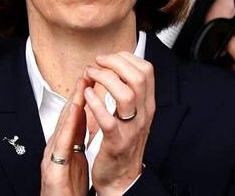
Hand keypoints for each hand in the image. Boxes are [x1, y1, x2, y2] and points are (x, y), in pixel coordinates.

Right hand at [41, 78, 88, 195]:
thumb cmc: (69, 186)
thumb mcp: (76, 156)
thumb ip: (79, 135)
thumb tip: (89, 115)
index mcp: (64, 144)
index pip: (75, 116)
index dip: (83, 95)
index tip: (93, 78)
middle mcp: (56, 147)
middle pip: (67, 115)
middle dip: (78, 93)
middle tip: (87, 72)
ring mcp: (52, 156)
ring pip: (63, 124)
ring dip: (72, 103)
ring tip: (81, 85)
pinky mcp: (52, 168)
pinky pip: (61, 144)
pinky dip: (68, 125)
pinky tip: (75, 112)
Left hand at [85, 52, 154, 194]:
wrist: (122, 177)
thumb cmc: (123, 142)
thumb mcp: (133, 113)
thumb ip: (129, 91)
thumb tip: (116, 65)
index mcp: (147, 104)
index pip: (146, 70)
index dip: (125, 58)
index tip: (107, 58)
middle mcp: (143, 114)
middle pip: (138, 77)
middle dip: (115, 63)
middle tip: (97, 63)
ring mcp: (131, 128)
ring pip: (126, 94)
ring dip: (104, 79)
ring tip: (90, 76)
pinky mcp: (116, 142)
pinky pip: (108, 119)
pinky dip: (95, 103)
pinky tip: (86, 95)